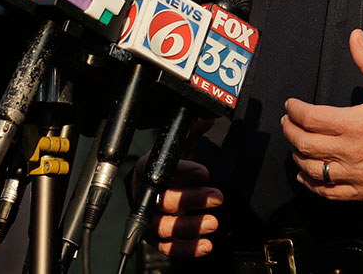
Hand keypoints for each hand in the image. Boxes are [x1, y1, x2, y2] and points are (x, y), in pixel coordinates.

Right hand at [132, 117, 221, 257]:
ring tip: (213, 223)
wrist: (156, 185)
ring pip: (164, 227)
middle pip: (164, 201)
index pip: (161, 170)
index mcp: (148, 169)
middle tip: (217, 196)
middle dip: (192, 200)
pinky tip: (205, 245)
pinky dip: (186, 249)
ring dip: (190, 227)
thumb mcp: (178, 146)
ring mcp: (149, 219)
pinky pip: (167, 247)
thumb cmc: (168, 165)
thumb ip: (191, 131)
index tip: (205, 171)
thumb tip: (205, 114)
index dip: (184, 172)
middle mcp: (145, 195)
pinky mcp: (156, 238)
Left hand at [282, 29, 362, 201]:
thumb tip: (355, 37)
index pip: (312, 118)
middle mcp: (354, 152)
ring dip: (298, 157)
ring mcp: (359, 175)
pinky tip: (308, 176)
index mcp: (358, 123)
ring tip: (295, 145)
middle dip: (290, 132)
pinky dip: (314, 185)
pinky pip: (331, 193)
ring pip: (314, 170)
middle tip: (287, 123)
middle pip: (306, 144)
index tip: (290, 105)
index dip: (295, 110)